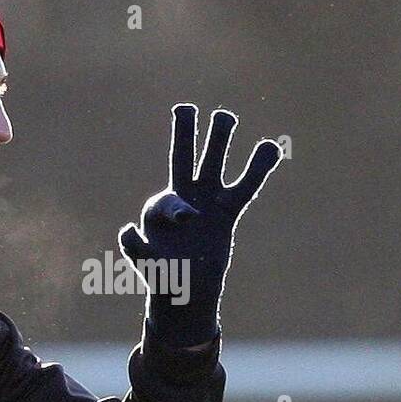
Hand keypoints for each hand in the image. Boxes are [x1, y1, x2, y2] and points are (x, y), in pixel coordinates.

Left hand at [119, 102, 282, 347]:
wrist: (186, 292)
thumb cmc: (162, 279)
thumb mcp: (145, 265)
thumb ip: (135, 247)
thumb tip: (128, 229)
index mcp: (158, 209)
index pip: (170, 200)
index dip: (177, 209)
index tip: (187, 221)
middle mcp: (183, 197)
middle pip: (184, 158)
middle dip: (184, 134)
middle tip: (185, 109)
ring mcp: (207, 202)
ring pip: (214, 164)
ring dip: (219, 142)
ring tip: (225, 116)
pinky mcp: (227, 212)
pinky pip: (246, 187)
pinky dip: (257, 168)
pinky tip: (273, 147)